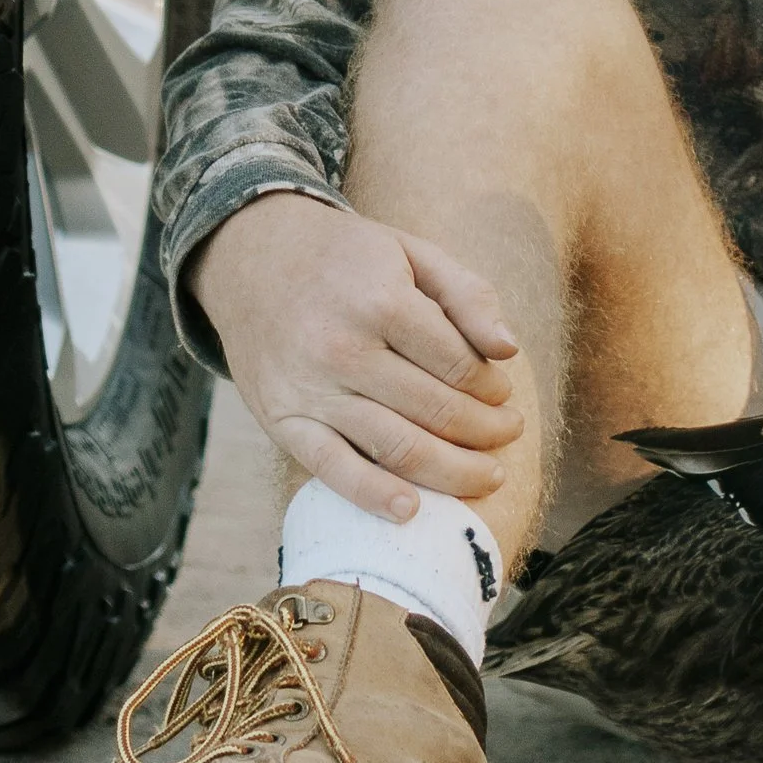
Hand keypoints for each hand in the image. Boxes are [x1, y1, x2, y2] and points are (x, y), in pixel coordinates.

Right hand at [190, 191, 524, 521]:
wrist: (253, 260)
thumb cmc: (347, 259)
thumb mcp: (413, 253)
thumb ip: (469, 295)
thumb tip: (509, 349)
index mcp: (380, 302)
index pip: (458, 364)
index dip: (492, 386)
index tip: (503, 393)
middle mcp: (343, 349)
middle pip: (435, 410)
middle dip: (484, 430)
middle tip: (508, 434)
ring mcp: (310, 391)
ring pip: (395, 446)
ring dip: (453, 470)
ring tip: (487, 475)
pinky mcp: (283, 422)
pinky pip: (333, 469)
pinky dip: (373, 495)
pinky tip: (411, 510)